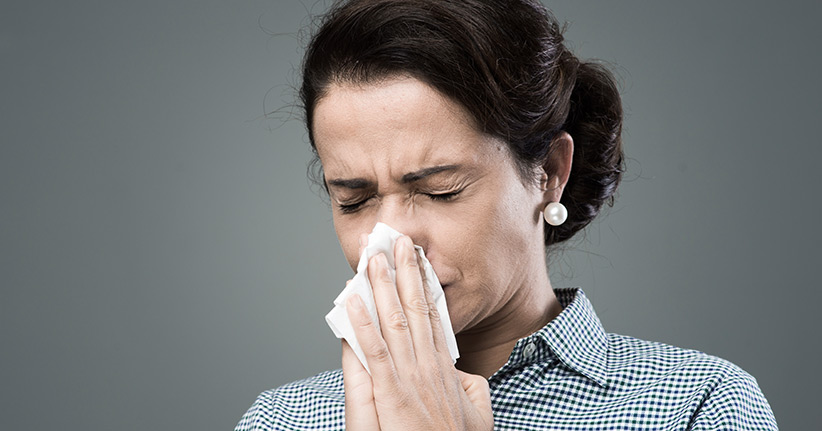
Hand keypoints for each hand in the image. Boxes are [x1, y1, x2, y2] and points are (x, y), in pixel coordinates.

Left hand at [342, 235, 492, 429]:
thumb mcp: (476, 413)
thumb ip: (468, 388)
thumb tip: (460, 371)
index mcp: (444, 370)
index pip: (433, 317)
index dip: (423, 286)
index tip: (417, 260)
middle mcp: (428, 367)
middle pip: (415, 310)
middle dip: (403, 273)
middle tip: (395, 240)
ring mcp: (410, 378)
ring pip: (394, 322)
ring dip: (381, 287)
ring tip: (372, 256)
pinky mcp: (392, 395)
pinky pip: (374, 353)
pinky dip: (362, 324)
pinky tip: (353, 300)